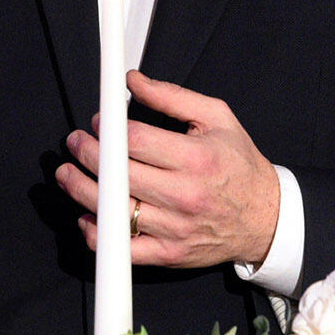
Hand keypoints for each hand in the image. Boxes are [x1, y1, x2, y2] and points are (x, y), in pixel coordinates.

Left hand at [56, 70, 279, 269]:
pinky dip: (98, 234)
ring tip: (67, 173)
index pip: (137, 141)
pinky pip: (123, 249)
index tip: (97, 122)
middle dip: (87, 154)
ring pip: (114, 211)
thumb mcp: (216, 117)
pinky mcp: (169, 254)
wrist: (266, 217)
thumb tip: (132, 80)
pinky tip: (88, 215)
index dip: (108, 129)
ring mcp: (175, 228)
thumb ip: (171, 96)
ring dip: (80, 190)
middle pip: (118, 175)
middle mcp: (185, 195)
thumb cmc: (239, 164)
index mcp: (197, 158)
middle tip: (75, 142)